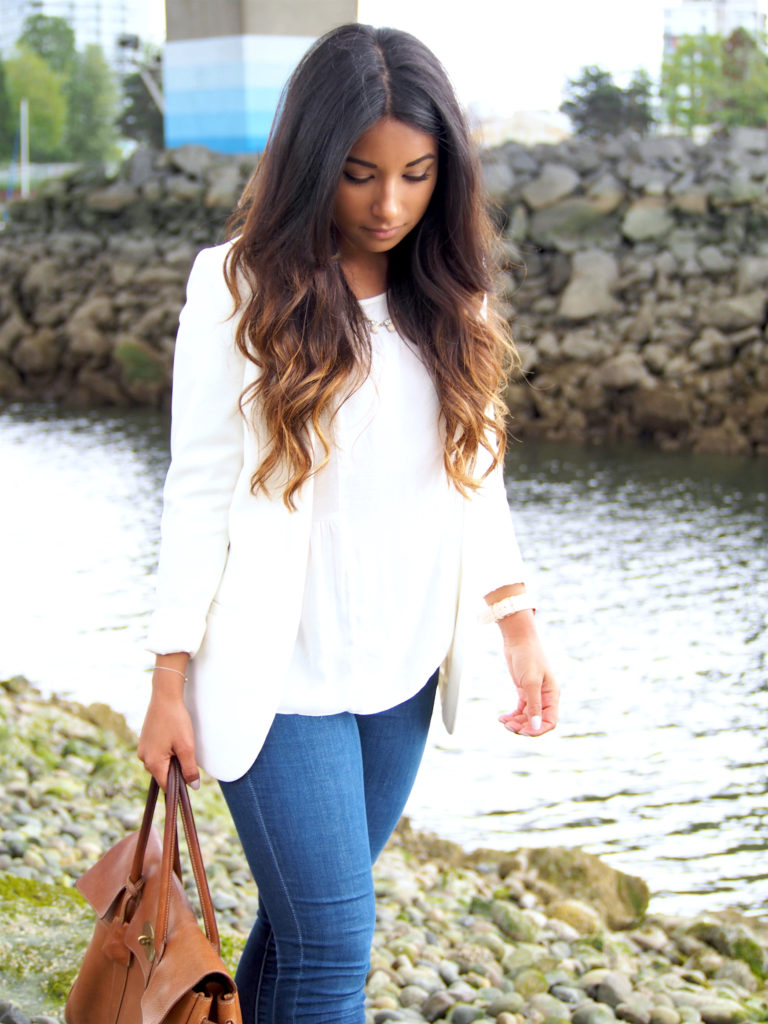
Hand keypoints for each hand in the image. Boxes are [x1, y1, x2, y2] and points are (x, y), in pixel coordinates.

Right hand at [137, 672, 199, 791]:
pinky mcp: (144, 741)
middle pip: (163, 775)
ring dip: (171, 760)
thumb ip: (189, 769)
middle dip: (176, 770)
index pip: (166, 786)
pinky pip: (156, 754)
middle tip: (187, 754)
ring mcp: (142, 749)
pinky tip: (173, 739)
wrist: (165, 697)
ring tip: (180, 743)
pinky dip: (166, 752)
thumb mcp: (186, 746)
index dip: (179, 787)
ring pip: (160, 764)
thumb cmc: (176, 721)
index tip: (191, 781)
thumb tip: (193, 786)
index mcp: (153, 763)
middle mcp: (144, 758)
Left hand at [497, 620, 558, 736]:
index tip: (523, 731)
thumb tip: (535, 726)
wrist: (518, 640)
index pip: (550, 721)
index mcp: (552, 696)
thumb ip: (533, 705)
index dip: (538, 729)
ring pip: (527, 717)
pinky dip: (512, 716)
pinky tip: (501, 718)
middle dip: (524, 727)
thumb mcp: (530, 682)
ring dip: (516, 723)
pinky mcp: (524, 691)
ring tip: (503, 721)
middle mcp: (545, 698)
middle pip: (537, 722)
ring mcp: (534, 695)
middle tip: (508, 726)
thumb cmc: (528, 657)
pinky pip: (520, 710)